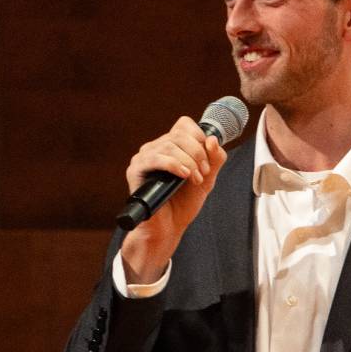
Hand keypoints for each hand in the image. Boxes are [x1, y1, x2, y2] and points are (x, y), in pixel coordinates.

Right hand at [120, 116, 227, 281]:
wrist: (169, 227)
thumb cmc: (185, 202)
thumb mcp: (207, 178)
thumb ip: (215, 159)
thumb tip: (212, 139)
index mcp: (171, 145)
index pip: (184, 124)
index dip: (200, 137)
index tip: (207, 159)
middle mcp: (155, 147)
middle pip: (180, 134)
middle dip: (198, 153)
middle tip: (203, 174)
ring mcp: (144, 157)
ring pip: (170, 145)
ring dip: (189, 162)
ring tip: (195, 180)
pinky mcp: (135, 170)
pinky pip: (156, 158)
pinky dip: (174, 165)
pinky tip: (184, 175)